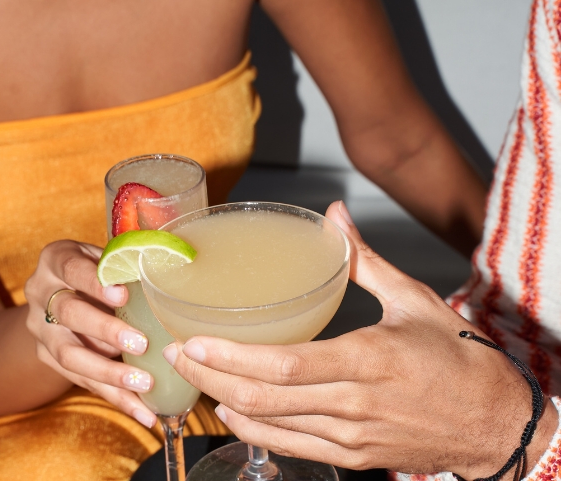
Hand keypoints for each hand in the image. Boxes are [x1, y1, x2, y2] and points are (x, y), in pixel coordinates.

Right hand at [24, 240, 155, 427]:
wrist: (59, 292)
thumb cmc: (97, 268)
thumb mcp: (106, 256)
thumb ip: (128, 262)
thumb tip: (170, 267)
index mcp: (55, 260)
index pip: (72, 270)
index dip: (96, 283)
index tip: (123, 295)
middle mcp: (41, 293)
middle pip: (69, 313)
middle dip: (105, 330)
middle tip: (141, 343)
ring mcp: (42, 330)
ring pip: (69, 355)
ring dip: (109, 372)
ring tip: (144, 383)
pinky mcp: (48, 359)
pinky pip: (81, 381)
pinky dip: (114, 397)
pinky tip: (142, 411)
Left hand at [164, 202, 556, 475]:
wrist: (494, 422)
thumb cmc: (458, 358)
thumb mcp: (414, 299)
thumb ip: (365, 259)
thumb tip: (335, 215)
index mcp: (367, 360)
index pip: (286, 364)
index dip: (233, 357)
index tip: (196, 340)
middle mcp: (352, 404)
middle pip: (265, 397)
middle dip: (211, 376)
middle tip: (177, 353)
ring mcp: (351, 436)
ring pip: (270, 425)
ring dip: (224, 400)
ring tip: (194, 374)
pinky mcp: (353, 455)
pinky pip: (291, 446)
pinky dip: (253, 428)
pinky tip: (232, 409)